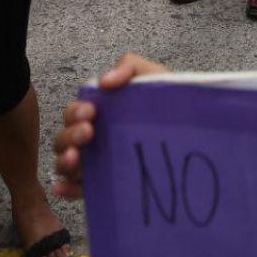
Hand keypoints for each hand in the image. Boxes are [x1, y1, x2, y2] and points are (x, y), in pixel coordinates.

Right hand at [52, 53, 168, 199]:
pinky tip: (63, 188)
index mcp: (100, 113)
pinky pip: (77, 189)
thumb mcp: (152, 77)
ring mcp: (95, 162)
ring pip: (65, 163)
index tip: (91, 111)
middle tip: (89, 132)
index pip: (75, 112)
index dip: (76, 111)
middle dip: (70, 134)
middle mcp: (92, 137)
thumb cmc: (167, 102)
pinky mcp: (101, 185)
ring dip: (63, 160)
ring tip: (75, 158)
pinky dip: (66, 189)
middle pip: (65, 137)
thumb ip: (130, 66)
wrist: (193, 131)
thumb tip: (104, 81)